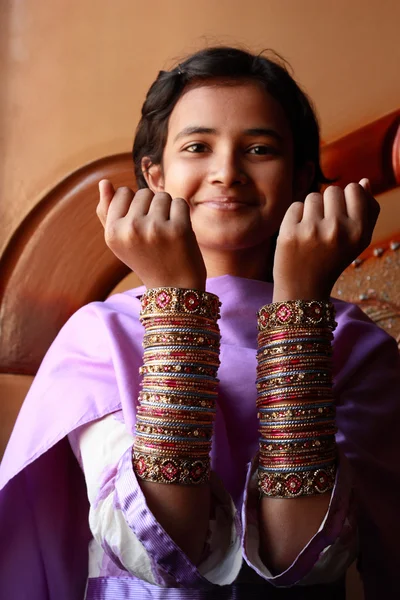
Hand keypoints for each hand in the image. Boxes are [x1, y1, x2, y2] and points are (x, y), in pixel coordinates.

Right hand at [96, 180, 206, 289]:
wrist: (174, 289)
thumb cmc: (146, 261)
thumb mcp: (120, 241)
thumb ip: (107, 212)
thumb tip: (104, 182)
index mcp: (113, 233)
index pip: (122, 193)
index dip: (134, 207)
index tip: (140, 228)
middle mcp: (131, 229)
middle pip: (144, 193)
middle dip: (152, 208)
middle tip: (155, 235)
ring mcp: (156, 229)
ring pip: (163, 196)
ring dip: (168, 211)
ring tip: (166, 234)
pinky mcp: (179, 229)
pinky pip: (180, 203)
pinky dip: (182, 215)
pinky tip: (179, 234)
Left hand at [272, 179, 379, 300]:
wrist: (303, 289)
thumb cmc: (332, 260)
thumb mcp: (358, 241)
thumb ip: (367, 210)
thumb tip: (363, 181)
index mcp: (358, 232)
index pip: (355, 189)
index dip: (347, 198)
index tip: (342, 215)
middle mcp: (337, 230)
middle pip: (333, 191)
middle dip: (328, 204)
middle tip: (325, 227)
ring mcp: (312, 231)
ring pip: (313, 197)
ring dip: (311, 210)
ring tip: (312, 231)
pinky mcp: (289, 232)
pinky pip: (295, 206)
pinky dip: (295, 217)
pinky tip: (298, 234)